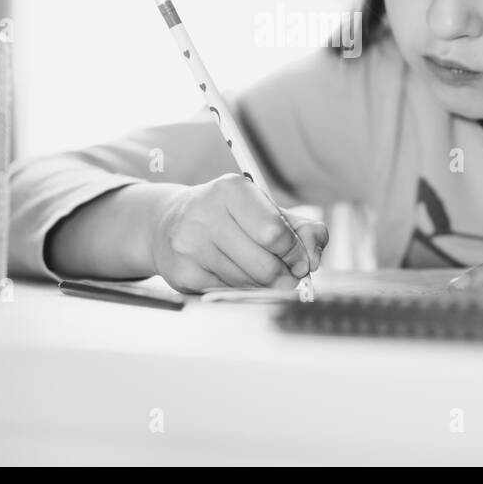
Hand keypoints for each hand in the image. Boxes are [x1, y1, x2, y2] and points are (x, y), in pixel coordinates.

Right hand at [151, 173, 328, 292]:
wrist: (167, 223)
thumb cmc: (227, 216)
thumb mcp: (264, 211)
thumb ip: (300, 228)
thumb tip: (314, 256)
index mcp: (231, 189)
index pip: (275, 233)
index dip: (296, 253)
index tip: (301, 261)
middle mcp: (206, 213)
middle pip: (265, 265)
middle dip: (284, 276)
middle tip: (288, 275)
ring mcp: (190, 245)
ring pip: (248, 283)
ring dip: (263, 285)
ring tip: (259, 273)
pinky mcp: (182, 274)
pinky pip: (228, 293)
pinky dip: (240, 290)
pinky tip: (234, 275)